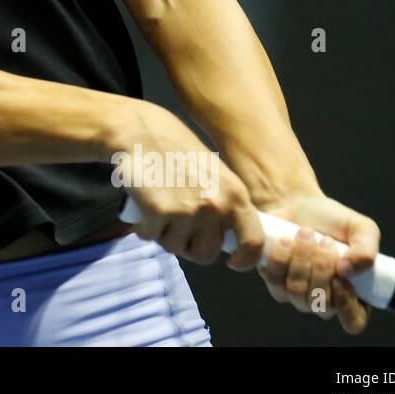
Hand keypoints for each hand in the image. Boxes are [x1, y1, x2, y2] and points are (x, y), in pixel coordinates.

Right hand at [116, 102, 264, 269]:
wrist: (140, 131)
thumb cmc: (175, 150)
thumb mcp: (214, 174)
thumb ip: (225, 203)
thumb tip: (228, 238)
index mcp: (236, 195)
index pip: (253, 242)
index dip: (245, 259)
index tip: (233, 262)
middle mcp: (216, 206)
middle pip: (206, 254)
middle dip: (189, 245)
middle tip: (177, 224)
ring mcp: (187, 211)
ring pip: (175, 247)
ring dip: (164, 235)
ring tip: (159, 207)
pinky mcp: (159, 212)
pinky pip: (151, 237)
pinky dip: (144, 227)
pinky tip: (144, 205)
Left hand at [250, 191, 380, 333]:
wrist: (298, 205)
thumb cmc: (333, 221)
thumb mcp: (361, 228)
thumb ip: (366, 251)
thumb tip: (347, 271)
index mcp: (355, 294)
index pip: (353, 321)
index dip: (346, 306)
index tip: (339, 278)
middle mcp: (326, 301)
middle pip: (321, 304)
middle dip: (321, 269)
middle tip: (324, 240)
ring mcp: (299, 296)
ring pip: (297, 293)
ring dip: (301, 260)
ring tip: (305, 233)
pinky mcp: (275, 284)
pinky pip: (275, 281)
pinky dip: (280, 258)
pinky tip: (285, 240)